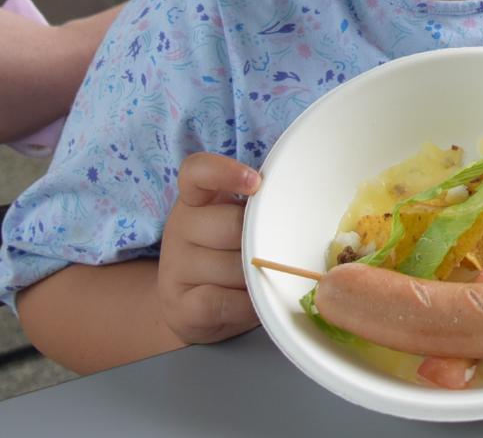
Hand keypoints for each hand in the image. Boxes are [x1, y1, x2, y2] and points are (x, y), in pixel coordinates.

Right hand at [158, 153, 260, 346]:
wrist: (192, 311)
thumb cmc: (228, 257)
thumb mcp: (238, 226)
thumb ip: (259, 211)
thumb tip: (307, 211)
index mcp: (196, 200)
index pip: (196, 172)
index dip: (223, 172)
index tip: (256, 183)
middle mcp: (180, 228)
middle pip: (232, 226)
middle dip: (262, 242)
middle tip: (274, 252)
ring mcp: (175, 268)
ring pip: (234, 267)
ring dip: (258, 277)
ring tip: (262, 280)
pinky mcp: (179, 305)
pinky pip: (224, 301)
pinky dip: (247, 304)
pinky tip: (254, 302)